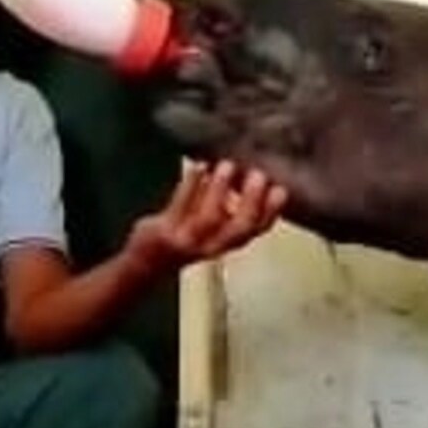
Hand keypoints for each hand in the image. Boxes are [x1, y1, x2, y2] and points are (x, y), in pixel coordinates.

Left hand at [122, 160, 287, 275]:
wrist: (146, 262)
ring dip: (220, 191)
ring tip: (227, 165)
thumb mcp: (210, 225)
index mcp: (227, 242)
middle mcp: (212, 247)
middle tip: (258, 175)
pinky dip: (190, 185)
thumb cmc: (184, 236)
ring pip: (210, 219)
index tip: (281, 190)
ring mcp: (188, 242)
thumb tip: (243, 171)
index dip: (272, 212)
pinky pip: (179, 207)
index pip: (257, 230)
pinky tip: (199, 167)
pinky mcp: (164, 234)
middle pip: (239, 228)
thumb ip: (227, 205)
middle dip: (251, 202)